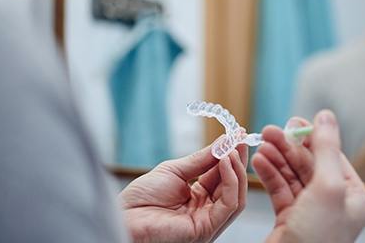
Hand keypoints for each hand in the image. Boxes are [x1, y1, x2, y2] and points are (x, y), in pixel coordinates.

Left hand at [120, 143, 247, 242]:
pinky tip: (225, 161)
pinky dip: (232, 181)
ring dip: (237, 169)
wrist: (123, 218)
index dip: (230, 156)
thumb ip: (202, 160)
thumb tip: (225, 142)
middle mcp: (206, 212)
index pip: (222, 176)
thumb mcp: (175, 171)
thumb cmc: (141, 199)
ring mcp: (208, 222)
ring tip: (232, 147)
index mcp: (198, 200)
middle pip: (234, 186)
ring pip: (237, 196)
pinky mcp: (207, 228)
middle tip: (240, 137)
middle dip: (238, 160)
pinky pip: (229, 204)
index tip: (238, 135)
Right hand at [252, 111, 364, 242]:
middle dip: (288, 147)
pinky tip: (259, 163)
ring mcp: (311, 212)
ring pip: (292, 175)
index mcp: (353, 197)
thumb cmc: (316, 240)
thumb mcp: (326, 187)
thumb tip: (326, 116)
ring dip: (276, 158)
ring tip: (260, 144)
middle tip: (268, 130)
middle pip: (309, 164)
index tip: (292, 122)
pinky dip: (269, 175)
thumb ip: (326, 148)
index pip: (332, 156)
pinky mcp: (291, 219)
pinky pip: (280, 190)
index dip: (311, 137)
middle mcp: (334, 203)